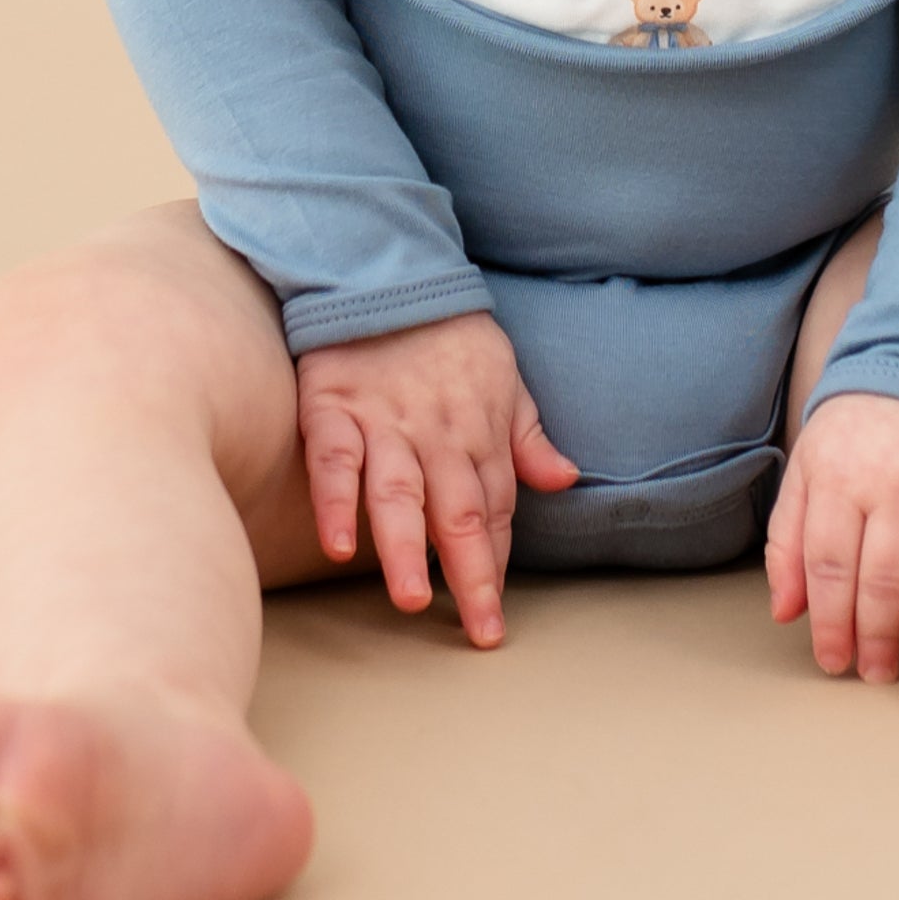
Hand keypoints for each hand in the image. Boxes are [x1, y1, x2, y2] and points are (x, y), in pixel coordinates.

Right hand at [295, 313, 576, 646]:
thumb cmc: (451, 334)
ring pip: (399, 494)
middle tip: (479, 630)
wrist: (387, 269)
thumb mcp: (506, 375)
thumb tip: (565, 480)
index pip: (496, 509)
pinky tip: (338, 545)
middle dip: (470, 574)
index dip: (496, 562)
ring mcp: (384, 423)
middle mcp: (436, 434)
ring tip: (414, 600)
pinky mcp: (333, 409)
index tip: (495, 614)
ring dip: (407, 548)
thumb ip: (527, 435)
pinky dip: (336, 502)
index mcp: (480, 430)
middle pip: (457, 511)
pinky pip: (334, 461)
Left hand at [766, 391, 898, 707]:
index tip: (833, 661)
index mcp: (845, 479)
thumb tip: (786, 613)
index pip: (832, 566)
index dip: (829, 622)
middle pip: (887, 579)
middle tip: (876, 676)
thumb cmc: (860, 432)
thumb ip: (790, 538)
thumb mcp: (807, 467)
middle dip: (878, 638)